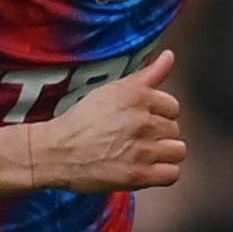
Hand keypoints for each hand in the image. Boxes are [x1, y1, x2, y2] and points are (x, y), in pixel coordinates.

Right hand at [26, 48, 186, 193]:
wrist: (54, 152)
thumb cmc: (80, 121)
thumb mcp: (111, 90)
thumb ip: (147, 74)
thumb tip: (170, 56)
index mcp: (138, 96)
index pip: (173, 107)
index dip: (157, 115)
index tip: (139, 121)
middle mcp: (143, 121)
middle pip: (174, 129)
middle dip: (157, 135)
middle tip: (133, 139)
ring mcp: (142, 149)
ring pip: (178, 151)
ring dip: (162, 154)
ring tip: (140, 154)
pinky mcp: (139, 175)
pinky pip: (172, 174)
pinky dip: (161, 173)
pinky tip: (144, 169)